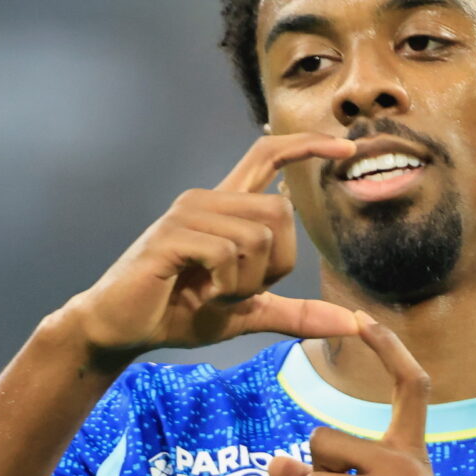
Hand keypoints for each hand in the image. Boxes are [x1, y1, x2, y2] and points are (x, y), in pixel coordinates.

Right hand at [61, 133, 362, 364]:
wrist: (122, 329)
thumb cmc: (179, 313)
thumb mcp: (248, 313)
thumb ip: (297, 314)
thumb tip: (353, 324)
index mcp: (225, 208)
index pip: (268, 157)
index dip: (307, 147)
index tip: (346, 149)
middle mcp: (207, 200)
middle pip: (280, 211)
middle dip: (275, 264)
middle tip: (238, 290)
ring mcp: (188, 213)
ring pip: (257, 237)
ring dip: (246, 282)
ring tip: (213, 294)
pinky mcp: (172, 234)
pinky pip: (227, 252)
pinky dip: (226, 286)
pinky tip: (201, 294)